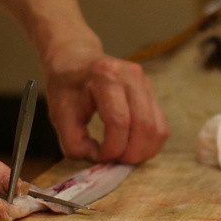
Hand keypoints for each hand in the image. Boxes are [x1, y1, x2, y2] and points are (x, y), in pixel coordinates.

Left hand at [44, 47, 168, 163]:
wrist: (76, 59)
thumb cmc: (66, 86)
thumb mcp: (59, 115)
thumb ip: (74, 142)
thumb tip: (99, 159)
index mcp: (105, 76)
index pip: (119, 121)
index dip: (112, 147)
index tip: (99, 156)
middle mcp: (131, 76)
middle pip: (145, 126)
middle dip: (131, 153)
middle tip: (115, 162)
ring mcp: (145, 83)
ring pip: (158, 129)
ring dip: (143, 152)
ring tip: (124, 156)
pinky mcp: (152, 93)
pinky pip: (161, 127)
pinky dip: (149, 144)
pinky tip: (132, 147)